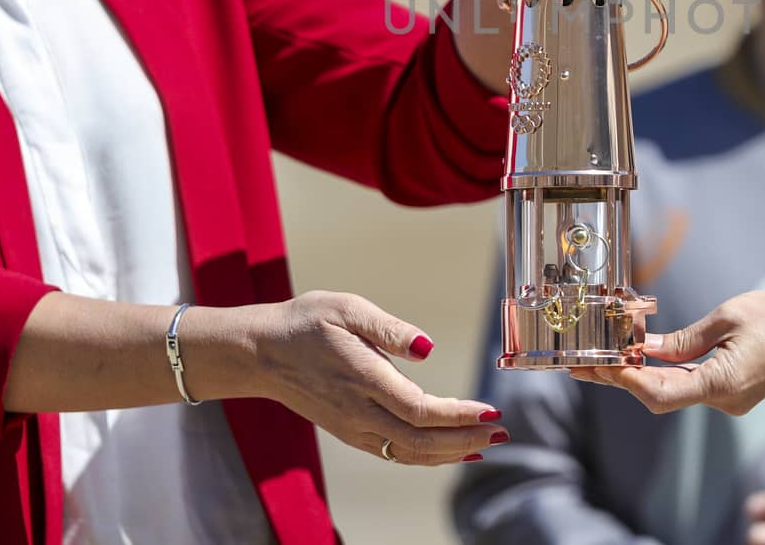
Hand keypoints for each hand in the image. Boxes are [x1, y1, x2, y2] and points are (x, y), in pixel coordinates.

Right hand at [250, 291, 504, 466]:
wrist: (261, 353)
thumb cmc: (305, 322)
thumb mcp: (346, 308)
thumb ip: (389, 329)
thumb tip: (427, 348)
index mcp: (363, 378)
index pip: (419, 410)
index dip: (459, 415)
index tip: (491, 410)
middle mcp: (358, 411)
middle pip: (421, 440)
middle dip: (466, 439)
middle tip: (503, 432)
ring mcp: (353, 427)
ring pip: (409, 453)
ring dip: (451, 452)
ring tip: (487, 444)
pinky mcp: (349, 432)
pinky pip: (394, 452)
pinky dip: (427, 456)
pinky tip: (450, 450)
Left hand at [571, 286, 764, 415]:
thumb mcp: (726, 317)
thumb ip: (682, 339)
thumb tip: (643, 348)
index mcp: (724, 385)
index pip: (659, 392)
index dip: (624, 380)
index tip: (598, 364)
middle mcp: (725, 401)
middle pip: (661, 395)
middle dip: (623, 378)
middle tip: (587, 363)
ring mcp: (731, 399)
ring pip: (674, 391)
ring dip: (642, 374)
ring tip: (606, 354)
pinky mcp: (735, 390)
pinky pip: (692, 384)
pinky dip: (666, 371)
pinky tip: (642, 354)